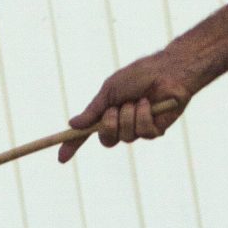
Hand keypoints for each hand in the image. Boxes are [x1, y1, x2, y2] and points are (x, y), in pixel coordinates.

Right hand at [62, 51, 190, 162]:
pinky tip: (150, 103)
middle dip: (108, 124)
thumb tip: (73, 124)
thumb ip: (93, 110)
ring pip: (125, 136)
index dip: (73, 145)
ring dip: (129, 115)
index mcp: (106, 113)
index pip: (87, 134)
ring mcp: (138, 128)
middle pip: (106, 139)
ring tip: (138, 99)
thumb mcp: (109, 91)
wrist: (166, 70)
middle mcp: (121, 124)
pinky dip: (144, 115)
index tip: (61, 158)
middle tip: (115, 108)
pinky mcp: (155, 130)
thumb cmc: (138, 76)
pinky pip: (143, 133)